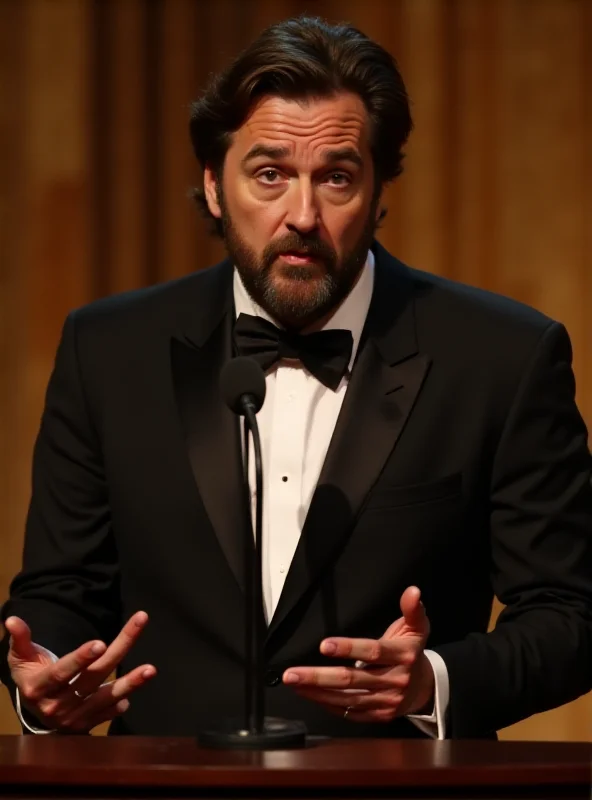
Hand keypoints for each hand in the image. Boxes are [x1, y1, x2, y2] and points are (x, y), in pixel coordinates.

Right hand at [5, 611, 156, 732]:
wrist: (34, 710)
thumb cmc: (31, 675)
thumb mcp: (22, 658)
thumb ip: (21, 639)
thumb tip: (12, 619)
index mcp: (39, 687)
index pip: (62, 671)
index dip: (81, 658)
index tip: (100, 643)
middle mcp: (56, 705)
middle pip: (92, 677)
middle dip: (116, 653)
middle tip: (134, 630)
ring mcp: (73, 717)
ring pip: (104, 699)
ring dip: (129, 684)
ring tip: (150, 670)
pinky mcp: (85, 726)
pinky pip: (105, 715)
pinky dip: (117, 706)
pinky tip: (129, 697)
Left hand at [282, 586, 432, 722]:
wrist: (425, 688)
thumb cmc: (412, 651)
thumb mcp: (417, 627)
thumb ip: (412, 610)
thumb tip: (413, 591)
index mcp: (402, 656)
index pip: (372, 652)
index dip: (348, 648)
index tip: (323, 645)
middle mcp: (394, 681)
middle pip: (352, 679)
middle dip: (319, 677)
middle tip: (292, 673)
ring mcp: (386, 702)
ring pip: (346, 698)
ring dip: (316, 692)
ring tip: (294, 682)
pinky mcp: (378, 716)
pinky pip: (349, 712)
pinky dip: (327, 704)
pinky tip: (309, 695)